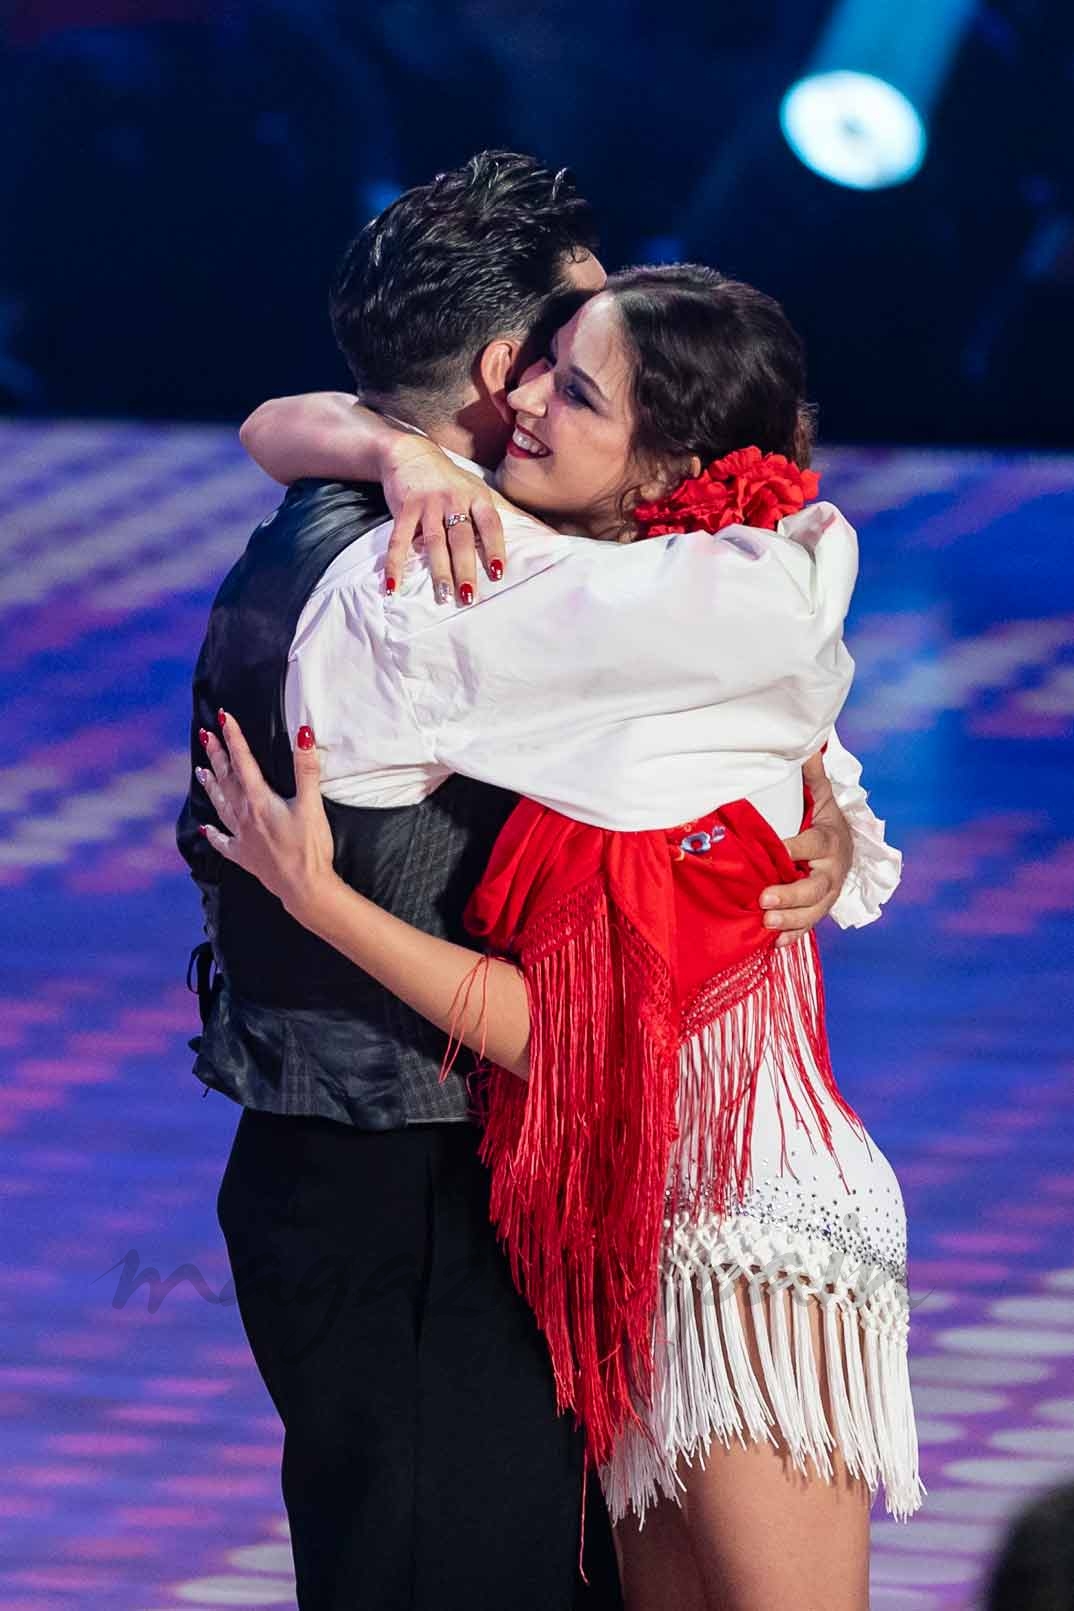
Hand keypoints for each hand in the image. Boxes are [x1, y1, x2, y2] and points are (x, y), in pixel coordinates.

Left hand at [196, 713, 335, 927]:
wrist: (304, 887)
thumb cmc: (309, 847)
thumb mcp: (311, 804)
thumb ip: (306, 768)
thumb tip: (304, 733)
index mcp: (259, 800)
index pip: (242, 761)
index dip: (233, 737)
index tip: (223, 718)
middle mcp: (244, 815)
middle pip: (226, 779)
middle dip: (216, 755)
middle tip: (204, 735)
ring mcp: (241, 837)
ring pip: (220, 805)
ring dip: (210, 786)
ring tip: (199, 771)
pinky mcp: (244, 856)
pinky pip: (222, 842)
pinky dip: (212, 834)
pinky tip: (204, 829)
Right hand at [383, 435, 505, 604]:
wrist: (410, 452)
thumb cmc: (448, 480)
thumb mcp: (475, 489)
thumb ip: (488, 516)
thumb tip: (523, 538)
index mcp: (477, 497)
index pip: (490, 525)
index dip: (494, 549)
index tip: (497, 573)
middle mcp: (454, 499)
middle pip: (461, 539)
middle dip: (465, 569)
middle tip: (468, 596)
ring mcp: (428, 503)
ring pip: (434, 542)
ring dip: (438, 571)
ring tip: (443, 596)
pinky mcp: (405, 507)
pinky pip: (399, 540)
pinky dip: (396, 564)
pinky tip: (394, 585)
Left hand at [759, 750, 853, 946]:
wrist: (845, 848)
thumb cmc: (823, 819)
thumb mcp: (821, 796)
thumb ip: (811, 776)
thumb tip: (809, 744)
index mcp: (830, 840)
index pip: (813, 845)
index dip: (796, 849)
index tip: (776, 849)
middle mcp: (831, 871)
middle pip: (815, 887)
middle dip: (791, 894)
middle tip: (764, 899)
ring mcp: (826, 894)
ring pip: (813, 912)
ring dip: (791, 920)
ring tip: (766, 924)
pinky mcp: (818, 910)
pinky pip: (808, 927)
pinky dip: (793, 936)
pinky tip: (775, 944)